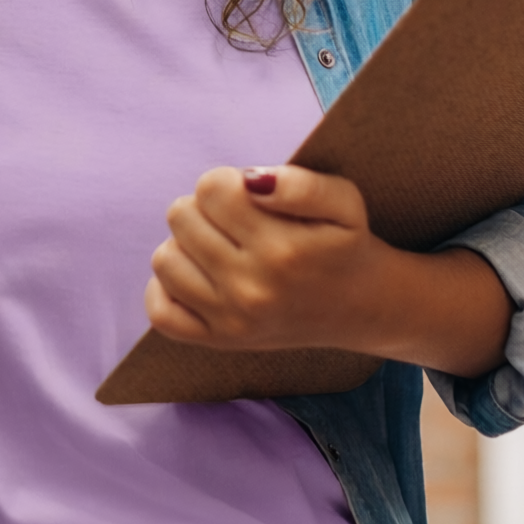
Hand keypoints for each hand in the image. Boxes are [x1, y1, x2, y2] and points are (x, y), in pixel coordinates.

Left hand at [143, 165, 390, 353]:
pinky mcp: (219, 342)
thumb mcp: (345, 201)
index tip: (250, 196)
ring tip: (221, 246)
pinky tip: (198, 275)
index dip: (228, 182)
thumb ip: (301, 183)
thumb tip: (250, 181)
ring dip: (187, 244)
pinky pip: (161, 312)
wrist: (362, 307)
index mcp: (282, 250)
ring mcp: (231, 320)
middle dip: (207, 208)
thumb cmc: (345, 244)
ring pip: (165, 258)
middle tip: (238, 221)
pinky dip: (168, 288)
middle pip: (182, 217)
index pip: (211, 188)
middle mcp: (252, 289)